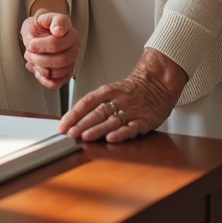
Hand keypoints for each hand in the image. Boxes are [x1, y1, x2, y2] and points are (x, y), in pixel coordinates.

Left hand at [21, 11, 79, 89]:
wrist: (37, 33)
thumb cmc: (40, 26)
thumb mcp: (42, 17)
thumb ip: (51, 20)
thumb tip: (59, 30)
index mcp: (70, 33)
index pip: (57, 43)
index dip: (42, 46)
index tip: (31, 43)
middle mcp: (74, 47)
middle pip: (61, 60)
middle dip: (39, 58)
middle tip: (28, 52)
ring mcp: (71, 61)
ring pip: (59, 72)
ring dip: (40, 68)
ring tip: (32, 59)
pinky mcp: (65, 73)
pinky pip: (57, 83)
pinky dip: (44, 80)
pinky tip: (37, 71)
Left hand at [59, 47, 187, 142]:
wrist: (159, 83)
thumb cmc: (132, 90)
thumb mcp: (112, 91)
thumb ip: (95, 104)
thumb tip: (73, 120)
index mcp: (108, 91)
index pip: (87, 102)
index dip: (73, 114)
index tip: (62, 125)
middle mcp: (118, 100)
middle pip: (97, 112)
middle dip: (82, 123)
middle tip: (70, 133)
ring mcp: (132, 110)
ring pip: (112, 120)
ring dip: (98, 129)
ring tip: (85, 137)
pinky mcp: (145, 120)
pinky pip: (132, 128)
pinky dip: (122, 134)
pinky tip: (112, 139)